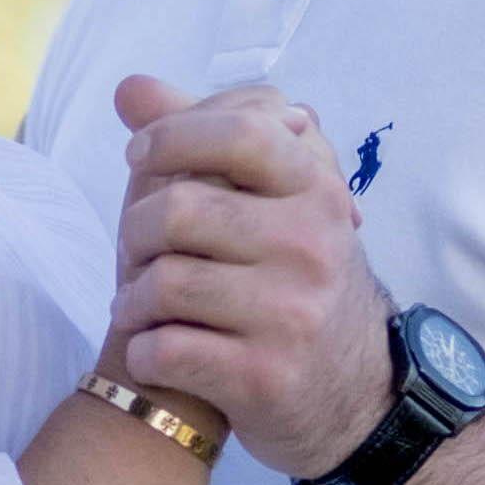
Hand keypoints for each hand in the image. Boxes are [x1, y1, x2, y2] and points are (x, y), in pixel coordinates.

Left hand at [106, 74, 394, 480]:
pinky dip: (143, 352)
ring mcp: (292, 314)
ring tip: (140, 305)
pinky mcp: (265, 378)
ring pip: (164, 282)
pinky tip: (155, 350)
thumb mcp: (272, 204)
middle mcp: (311, 247)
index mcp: (315, 191)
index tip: (139, 156)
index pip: (240, 132)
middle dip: (134, 234)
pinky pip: (166, 350)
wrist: (353, 395)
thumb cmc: (291, 281)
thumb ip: (204, 138)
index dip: (173, 136)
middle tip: (136, 254)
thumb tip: (130, 89)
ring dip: (132, 298)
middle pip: (178, 209)